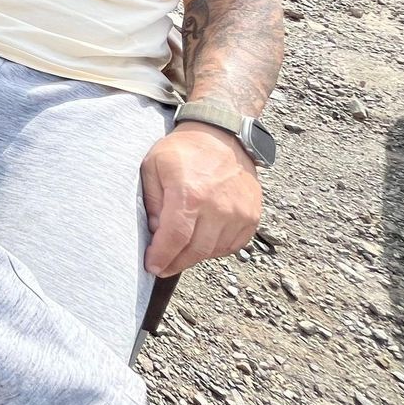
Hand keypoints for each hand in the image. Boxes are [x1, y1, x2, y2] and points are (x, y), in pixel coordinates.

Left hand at [141, 122, 261, 276]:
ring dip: (194, 257)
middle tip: (162, 267)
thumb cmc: (184, 150)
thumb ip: (151, 201)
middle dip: (175, 263)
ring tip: (179, 252)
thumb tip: (155, 231)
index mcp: (190, 194)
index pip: (175, 238)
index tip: (151, 266)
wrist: (223, 136)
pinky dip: (215, 249)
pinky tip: (201, 242)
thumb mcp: (153, 166)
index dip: (162, 256)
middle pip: (195, 250)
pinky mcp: (252, 216)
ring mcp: (239, 214)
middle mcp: (218, 208)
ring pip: (214, 251)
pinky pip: (232, 246)